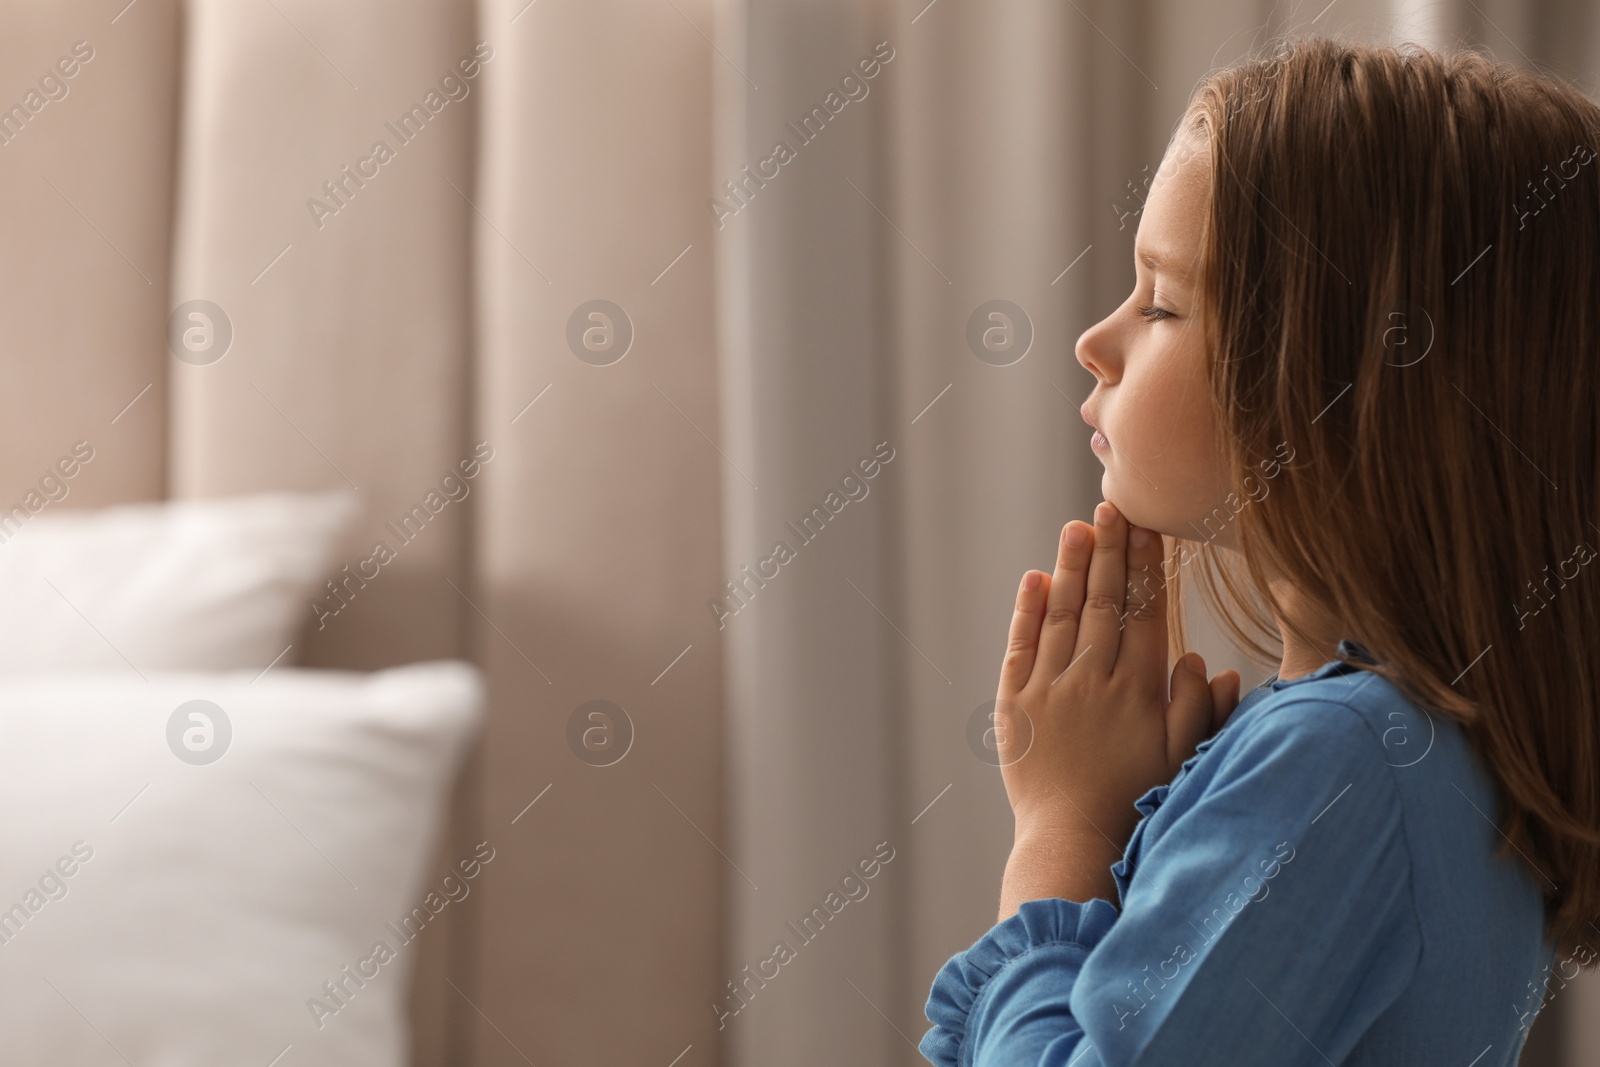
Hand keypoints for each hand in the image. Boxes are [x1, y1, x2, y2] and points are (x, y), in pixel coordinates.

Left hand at [994, 502, 1239, 889]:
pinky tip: (1034, 579)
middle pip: (1103, 602)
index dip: (1147, 568)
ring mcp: (1051, 689)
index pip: (1145, 612)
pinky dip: (1026, 611)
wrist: (1072, 840)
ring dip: (1070, 567)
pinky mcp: (1016, 704)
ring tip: (1076, 527)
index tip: (1149, 528)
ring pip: (1062, 614)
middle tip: (1110, 505)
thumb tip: (1211, 663)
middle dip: (1108, 550)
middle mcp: (1094, 679)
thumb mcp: (1182, 759)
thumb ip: (1199, 709)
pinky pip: (1021, 646)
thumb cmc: (1135, 802)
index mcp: (1139, 689)